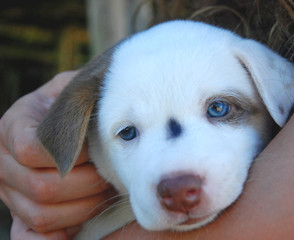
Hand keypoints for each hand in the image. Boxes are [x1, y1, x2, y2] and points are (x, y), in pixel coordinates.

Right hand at [0, 71, 115, 238]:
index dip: (71, 154)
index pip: (32, 150)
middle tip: (107, 176)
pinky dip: (50, 239)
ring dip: (81, 208)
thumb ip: (84, 96)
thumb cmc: (79, 106)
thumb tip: (110, 111)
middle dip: (85, 185)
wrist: (68, 126)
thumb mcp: (78, 90)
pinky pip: (27, 237)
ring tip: (102, 192)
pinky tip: (75, 231)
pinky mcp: (20, 214)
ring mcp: (10, 191)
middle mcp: (4, 161)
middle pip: (41, 187)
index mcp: (14, 126)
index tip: (95, 151)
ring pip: (40, 214)